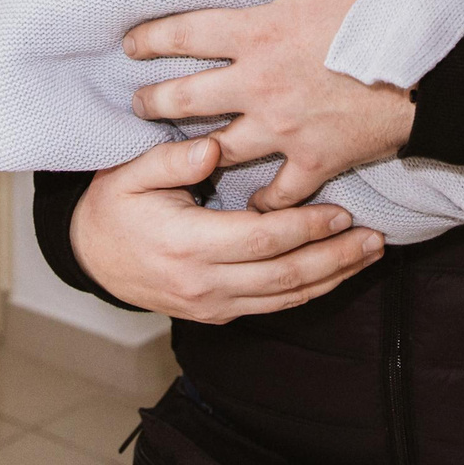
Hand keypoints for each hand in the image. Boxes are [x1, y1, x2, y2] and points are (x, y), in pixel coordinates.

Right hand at [69, 136, 384, 321]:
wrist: (89, 257)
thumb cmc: (114, 207)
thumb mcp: (130, 173)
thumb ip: (171, 160)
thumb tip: (212, 150)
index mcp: (186, 244)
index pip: (260, 239)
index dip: (305, 226)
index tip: (341, 210)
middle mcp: (203, 282)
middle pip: (284, 275)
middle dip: (335, 258)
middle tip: (374, 239)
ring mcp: (211, 304)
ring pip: (284, 297)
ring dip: (332, 278)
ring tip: (368, 256)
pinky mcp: (216, 314)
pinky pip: (272, 307)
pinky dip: (308, 292)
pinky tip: (334, 274)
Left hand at [124, 0, 415, 208]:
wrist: (436, 68)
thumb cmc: (390, 7)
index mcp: (259, 32)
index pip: (185, 35)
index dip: (150, 39)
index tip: (129, 46)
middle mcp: (259, 85)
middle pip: (186, 99)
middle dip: (153, 103)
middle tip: (137, 105)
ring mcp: (284, 128)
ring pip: (219, 148)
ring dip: (192, 150)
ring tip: (176, 153)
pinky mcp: (314, 161)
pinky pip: (278, 192)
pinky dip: (262, 203)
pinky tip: (250, 208)